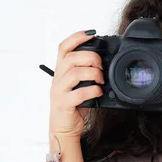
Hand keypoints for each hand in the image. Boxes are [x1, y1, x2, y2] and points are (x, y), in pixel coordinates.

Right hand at [48, 30, 103, 146]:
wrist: (64, 128)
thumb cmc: (73, 105)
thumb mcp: (78, 85)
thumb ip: (85, 72)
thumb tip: (104, 62)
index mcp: (61, 71)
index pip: (63, 47)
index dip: (76, 37)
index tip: (91, 33)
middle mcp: (57, 79)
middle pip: (71, 58)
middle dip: (90, 57)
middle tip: (101, 66)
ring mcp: (59, 91)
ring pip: (74, 73)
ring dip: (93, 73)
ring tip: (101, 80)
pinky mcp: (64, 104)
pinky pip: (79, 93)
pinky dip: (93, 90)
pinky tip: (98, 92)